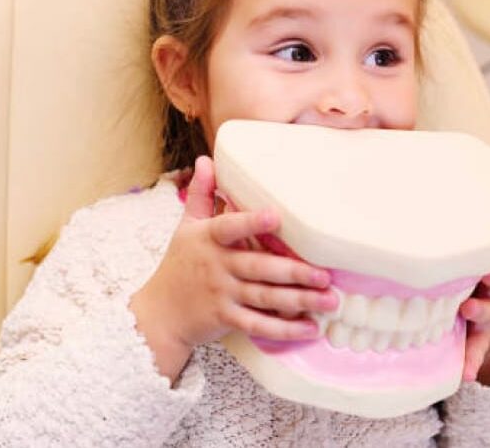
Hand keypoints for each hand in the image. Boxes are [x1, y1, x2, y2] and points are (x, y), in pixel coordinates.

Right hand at [129, 155, 337, 381]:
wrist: (159, 313)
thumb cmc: (179, 264)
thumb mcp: (186, 226)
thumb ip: (202, 194)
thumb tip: (206, 159)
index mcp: (208, 238)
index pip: (230, 228)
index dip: (252, 222)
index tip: (277, 216)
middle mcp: (217, 266)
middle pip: (259, 268)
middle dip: (294, 272)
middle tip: (326, 275)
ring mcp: (222, 294)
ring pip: (265, 298)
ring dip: (299, 300)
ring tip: (330, 300)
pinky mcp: (226, 319)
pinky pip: (258, 325)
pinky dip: (285, 329)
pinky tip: (310, 328)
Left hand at [459, 240, 489, 385]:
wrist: (484, 318)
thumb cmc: (467, 276)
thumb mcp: (466, 255)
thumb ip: (449, 233)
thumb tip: (419, 188)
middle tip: (488, 271)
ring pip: (489, 313)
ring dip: (480, 311)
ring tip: (468, 310)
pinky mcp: (480, 338)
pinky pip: (476, 350)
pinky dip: (470, 360)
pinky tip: (464, 372)